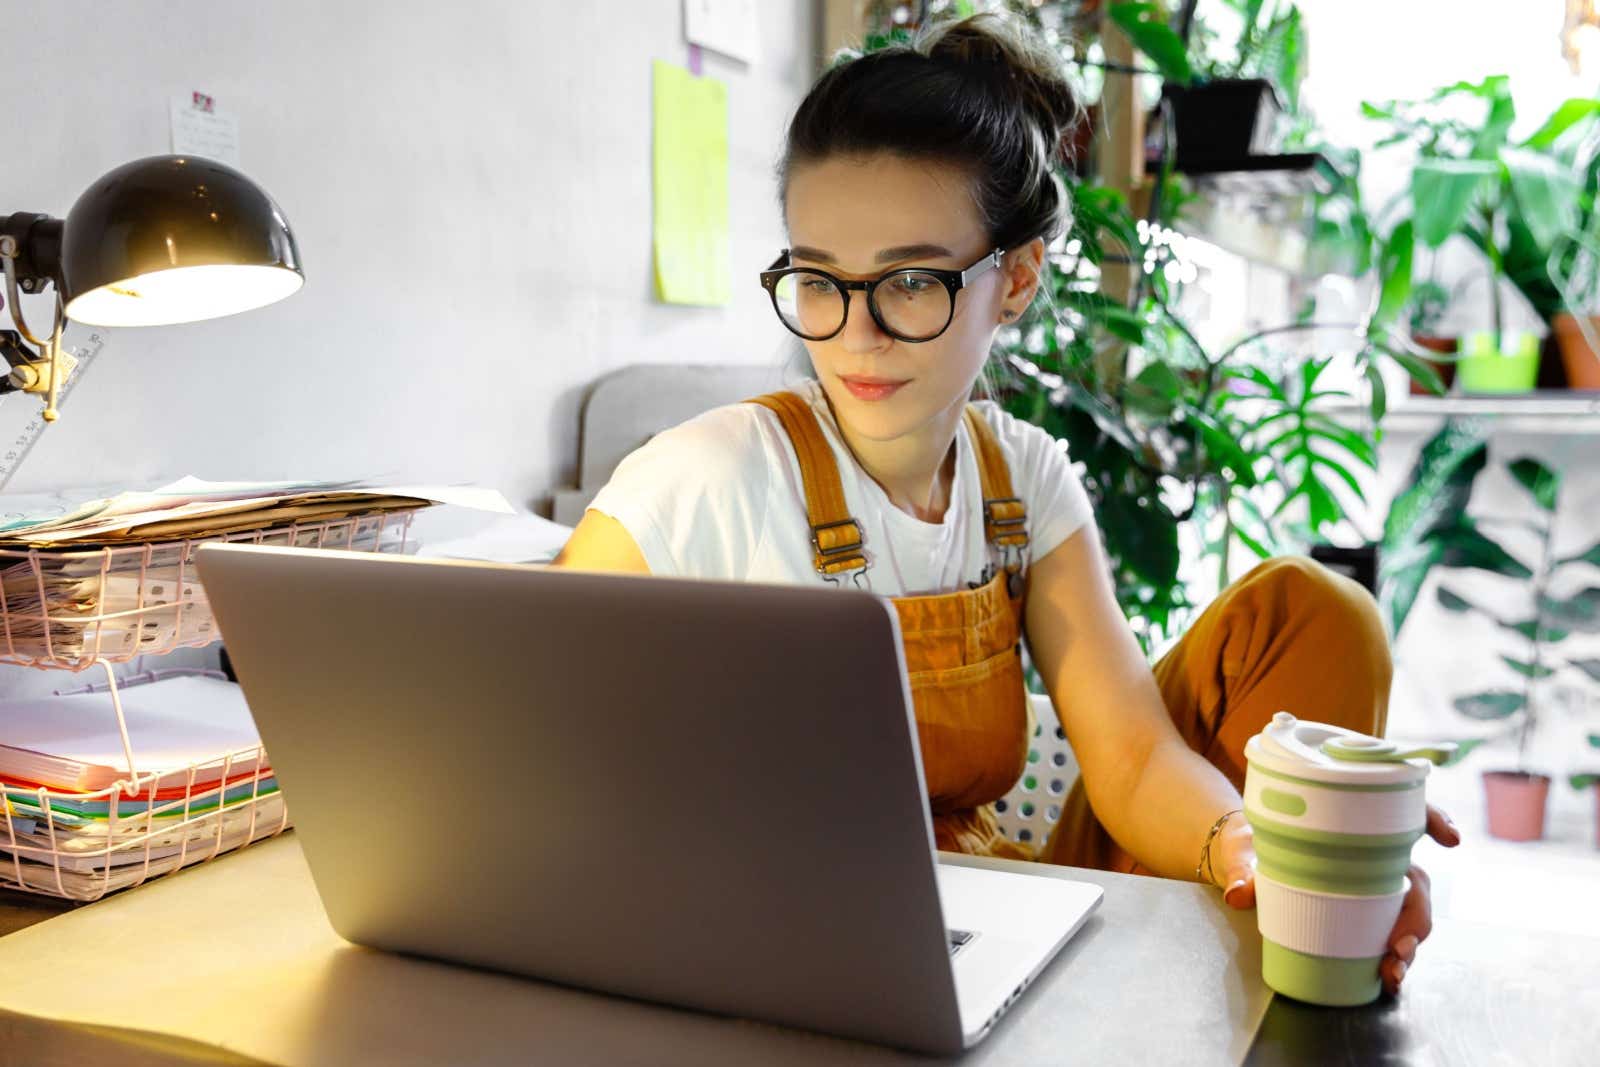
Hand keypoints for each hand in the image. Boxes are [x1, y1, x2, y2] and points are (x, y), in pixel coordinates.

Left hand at [1213, 803, 1461, 997]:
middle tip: (1400, 945)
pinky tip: (1392, 975)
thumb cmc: (1255, 847)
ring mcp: (1375, 884)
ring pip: (1411, 910)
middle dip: (1418, 913)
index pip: (1405, 811)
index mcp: (1353, 825)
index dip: (1434, 819)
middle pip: (1415, 878)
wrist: (1246, 863)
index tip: (1449, 839)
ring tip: (1394, 969)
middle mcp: (1374, 854)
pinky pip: (1395, 931)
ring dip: (1412, 942)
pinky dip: (1400, 954)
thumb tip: (1238, 895)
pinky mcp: (1368, 911)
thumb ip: (1243, 871)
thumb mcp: (1247, 854)